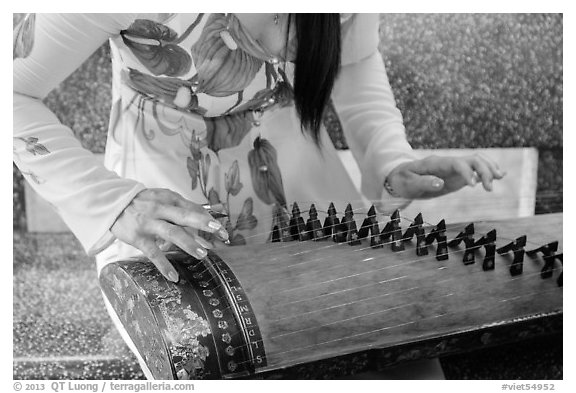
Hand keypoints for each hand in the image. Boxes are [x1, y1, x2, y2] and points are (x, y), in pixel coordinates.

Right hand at [110, 188, 228, 282]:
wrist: (112, 203)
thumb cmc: (144, 203)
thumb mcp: (164, 199)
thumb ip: (183, 209)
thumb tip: (208, 221)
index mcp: (170, 199)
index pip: (193, 208)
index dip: (208, 218)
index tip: (222, 230)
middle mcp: (161, 209)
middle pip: (185, 216)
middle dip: (204, 224)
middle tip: (220, 233)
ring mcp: (149, 223)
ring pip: (172, 233)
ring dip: (189, 244)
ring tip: (203, 255)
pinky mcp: (138, 237)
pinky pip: (153, 252)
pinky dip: (164, 265)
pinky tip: (174, 276)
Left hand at [385, 154, 505, 198]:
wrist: (401, 177)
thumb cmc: (403, 181)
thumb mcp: (408, 183)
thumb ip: (423, 182)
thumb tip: (440, 183)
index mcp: (436, 163)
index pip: (457, 163)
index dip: (467, 172)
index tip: (474, 186)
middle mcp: (448, 162)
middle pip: (473, 159)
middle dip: (484, 170)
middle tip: (490, 189)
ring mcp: (454, 167)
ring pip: (478, 161)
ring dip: (490, 168)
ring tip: (499, 180)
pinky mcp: (458, 175)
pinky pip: (476, 169)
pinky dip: (488, 171)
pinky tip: (500, 176)